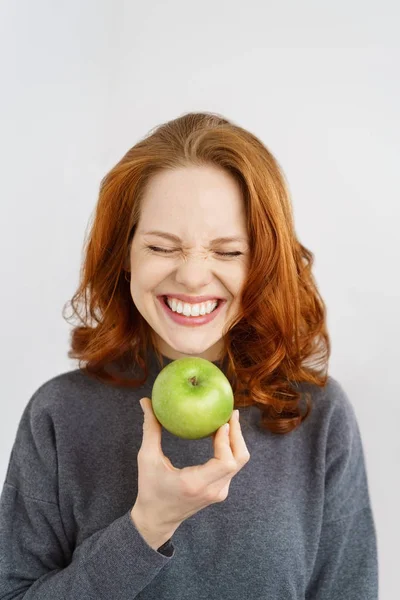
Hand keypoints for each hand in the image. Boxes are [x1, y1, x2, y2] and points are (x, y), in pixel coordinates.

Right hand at [132, 397, 250, 535]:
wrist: (157, 520)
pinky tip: (221, 433)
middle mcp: (212, 490)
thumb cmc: (149, 489)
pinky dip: (230, 449)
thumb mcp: (146, 459)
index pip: (225, 462)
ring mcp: (219, 492)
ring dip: (235, 440)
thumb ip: (150, 430)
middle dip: (237, 434)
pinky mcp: (219, 491)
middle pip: (239, 459)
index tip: (222, 421)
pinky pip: (232, 467)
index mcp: (196, 483)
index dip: (227, 440)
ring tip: (228, 420)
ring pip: (239, 463)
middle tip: (231, 413)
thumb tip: (146, 402)